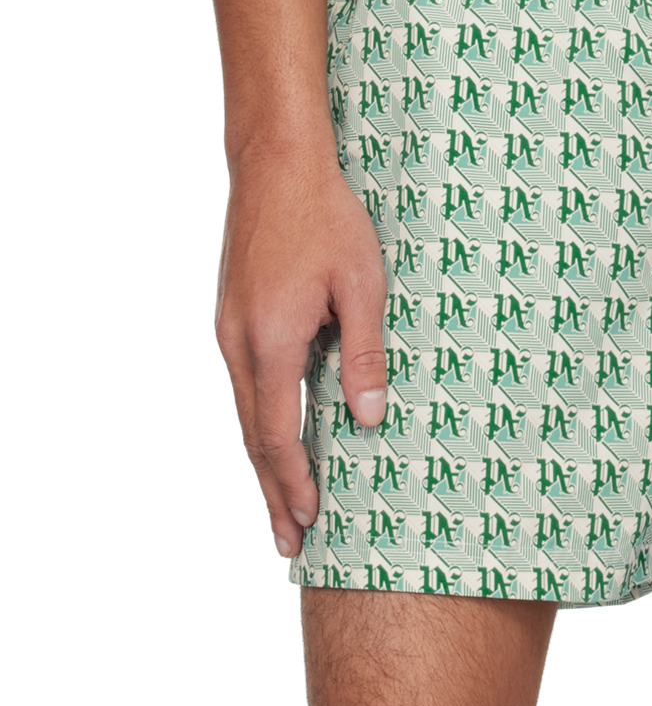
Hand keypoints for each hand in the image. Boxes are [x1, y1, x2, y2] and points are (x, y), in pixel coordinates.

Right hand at [215, 141, 386, 558]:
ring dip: (265, 462)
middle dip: (273, 492)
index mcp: (270, 342)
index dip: (295, 484)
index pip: (279, 436)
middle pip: (254, 437)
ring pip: (246, 414)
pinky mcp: (233, 317)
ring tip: (283, 504)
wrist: (276, 163)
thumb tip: (368, 421)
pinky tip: (278, 438)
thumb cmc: (326, 217)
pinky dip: (261, 424)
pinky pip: (246, 386)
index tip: (308, 523)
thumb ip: (363, 356)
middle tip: (287, 543)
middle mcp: (238, 344)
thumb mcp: (362, 286)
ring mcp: (229, 331)